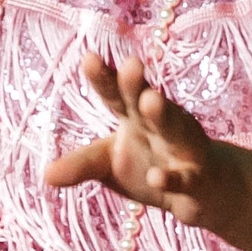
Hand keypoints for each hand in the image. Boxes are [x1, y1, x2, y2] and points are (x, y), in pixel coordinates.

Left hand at [43, 52, 246, 231]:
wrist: (207, 193)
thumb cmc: (152, 167)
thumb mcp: (111, 165)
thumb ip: (81, 165)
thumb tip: (45, 176)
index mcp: (135, 118)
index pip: (117, 95)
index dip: (104, 78)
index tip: (89, 57)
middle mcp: (161, 126)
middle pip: (148, 102)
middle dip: (138, 85)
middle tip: (131, 63)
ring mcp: (183, 150)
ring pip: (175, 129)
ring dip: (164, 114)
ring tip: (150, 100)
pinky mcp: (197, 180)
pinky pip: (186, 179)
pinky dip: (172, 179)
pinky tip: (156, 178)